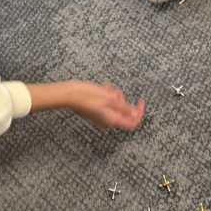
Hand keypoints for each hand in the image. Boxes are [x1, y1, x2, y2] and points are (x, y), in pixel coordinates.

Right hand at [27, 82, 144, 131]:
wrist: (69, 95)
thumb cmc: (87, 96)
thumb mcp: (109, 99)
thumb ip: (123, 107)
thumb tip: (134, 112)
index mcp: (112, 120)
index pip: (132, 122)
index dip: (139, 112)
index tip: (140, 101)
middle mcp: (107, 121)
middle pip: (123, 111)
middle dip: (122, 100)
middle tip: (114, 91)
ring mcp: (100, 116)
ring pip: (115, 106)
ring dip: (113, 96)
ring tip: (106, 88)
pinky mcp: (95, 111)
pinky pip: (106, 104)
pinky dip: (106, 96)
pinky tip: (102, 88)